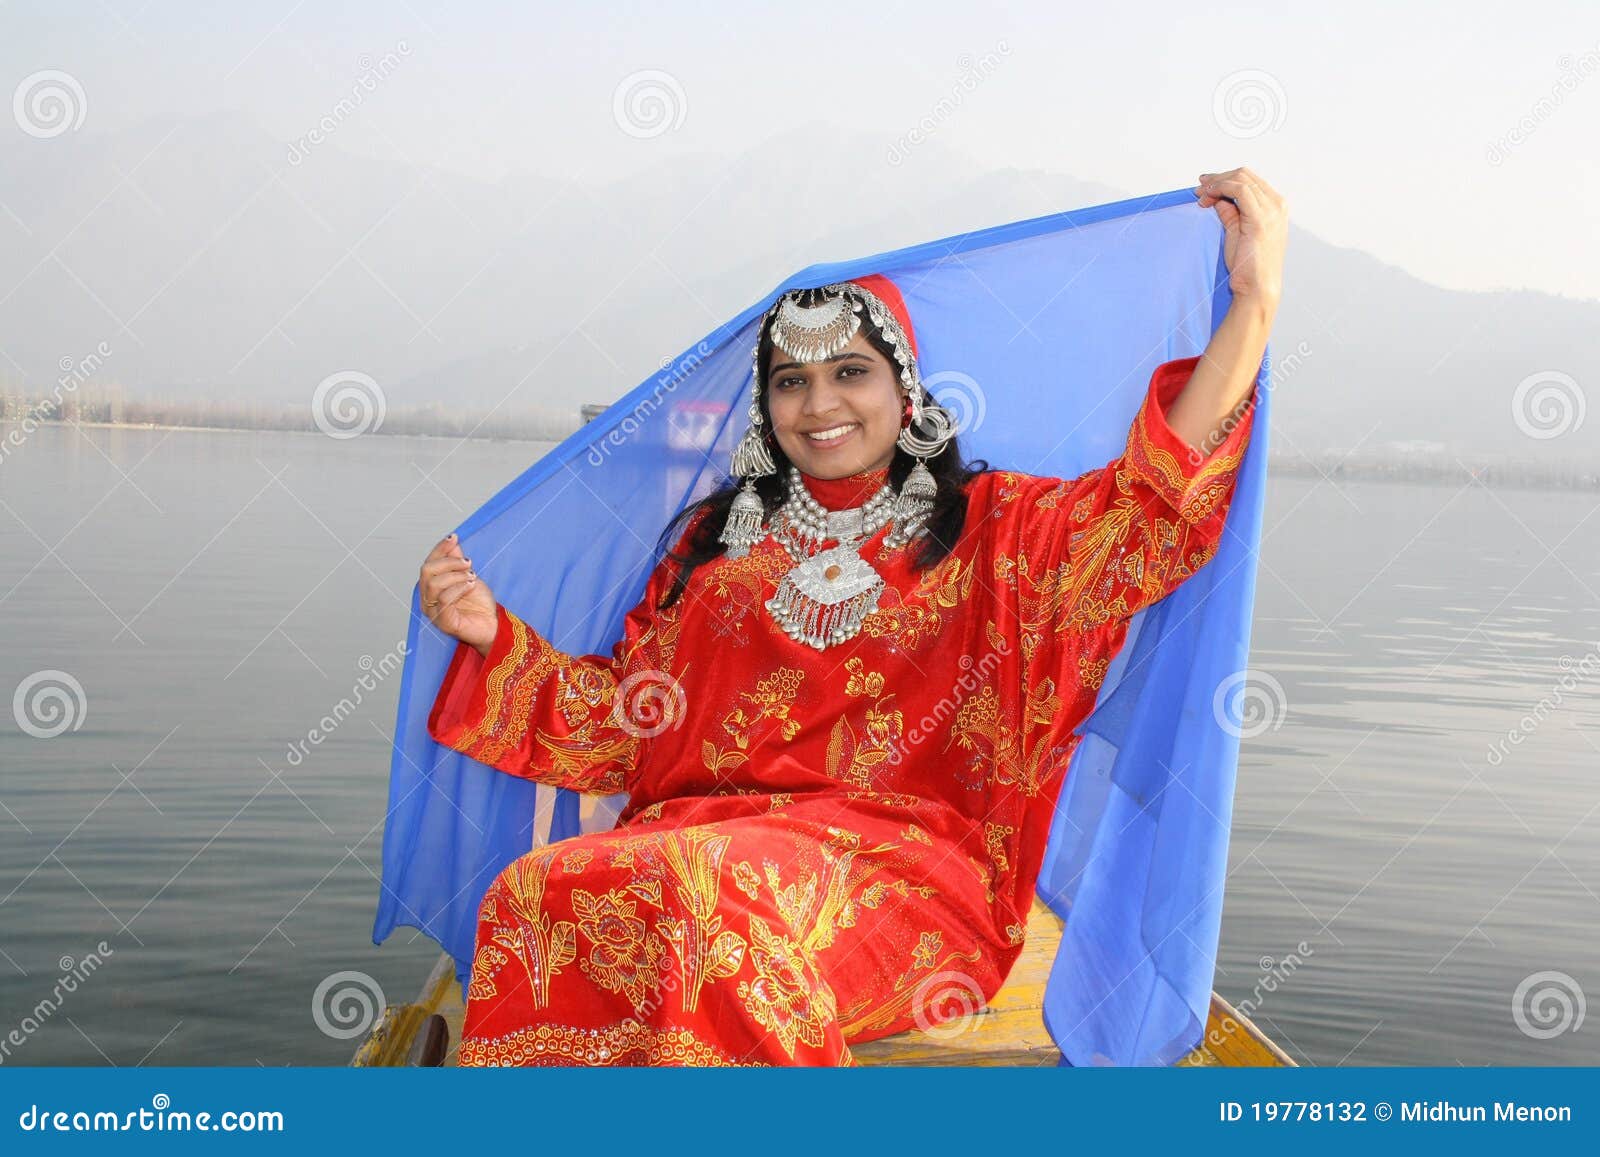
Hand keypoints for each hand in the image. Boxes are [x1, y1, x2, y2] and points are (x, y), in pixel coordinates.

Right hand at [419, 534, 497, 655]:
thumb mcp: (468, 576)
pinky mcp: (443, 622)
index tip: (454, 538)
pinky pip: (444, 599)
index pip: (429, 563)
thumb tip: (452, 541)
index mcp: (431, 587)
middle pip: (427, 571)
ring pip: (434, 584)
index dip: (440, 549)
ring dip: (456, 576)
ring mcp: (433, 612)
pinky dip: (459, 588)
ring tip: (472, 577)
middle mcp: (427, 599)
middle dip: (449, 562)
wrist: (492, 625)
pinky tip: (470, 585)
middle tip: (468, 563)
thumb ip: (457, 561)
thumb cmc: (479, 604)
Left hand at [1194, 166, 1287, 306]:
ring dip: (1216, 183)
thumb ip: (1229, 211)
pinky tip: (1208, 197)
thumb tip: (1216, 196)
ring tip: (1200, 194)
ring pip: (1241, 178)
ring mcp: (1271, 210)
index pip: (1249, 180)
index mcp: (1275, 206)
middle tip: (1199, 189)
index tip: (1204, 187)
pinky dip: (1220, 188)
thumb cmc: (1248, 265)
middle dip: (1218, 178)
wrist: (1257, 287)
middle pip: (1244, 175)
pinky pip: (1238, 190)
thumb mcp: (1235, 230)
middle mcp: (1276, 204)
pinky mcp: (1260, 218)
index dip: (1224, 179)